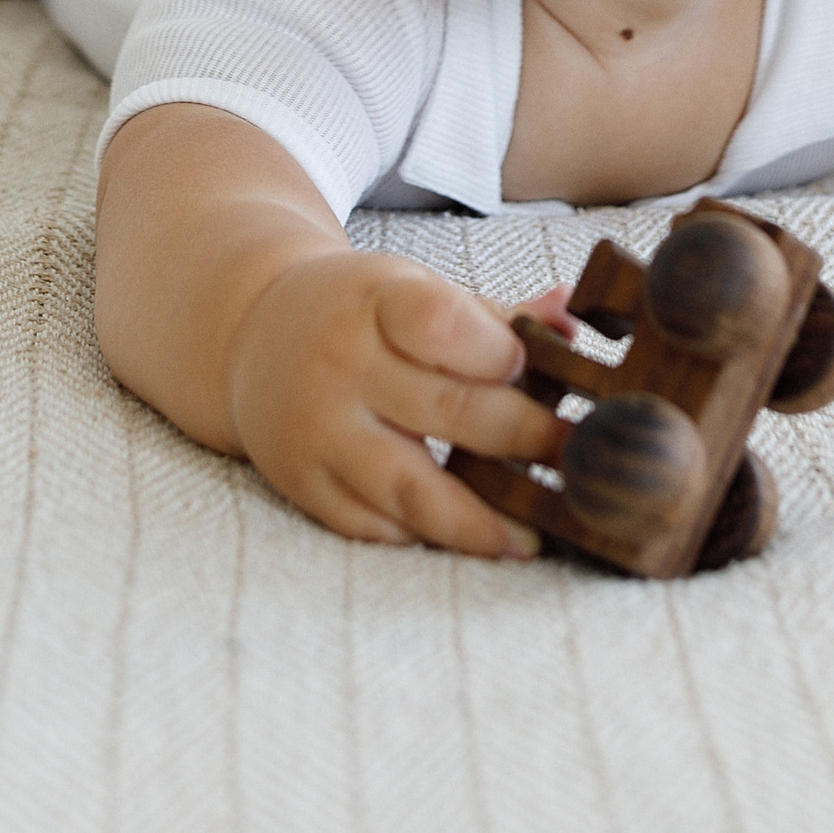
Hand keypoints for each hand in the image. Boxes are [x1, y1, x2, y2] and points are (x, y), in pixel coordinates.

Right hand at [226, 251, 564, 556]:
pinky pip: (373, 526)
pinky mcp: (303, 484)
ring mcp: (319, 430)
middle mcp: (341, 366)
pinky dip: (425, 538)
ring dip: (481, 520)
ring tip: (533, 537)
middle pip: (447, 411)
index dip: (500, 352)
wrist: (252, 333)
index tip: (547, 372)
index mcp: (375, 303)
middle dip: (524, 440)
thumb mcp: (414, 290)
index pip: (441, 325)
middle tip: (580, 462)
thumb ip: (494, 315)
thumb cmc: (359, 311)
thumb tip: (572, 318)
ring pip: (410, 488)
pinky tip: (470, 542)